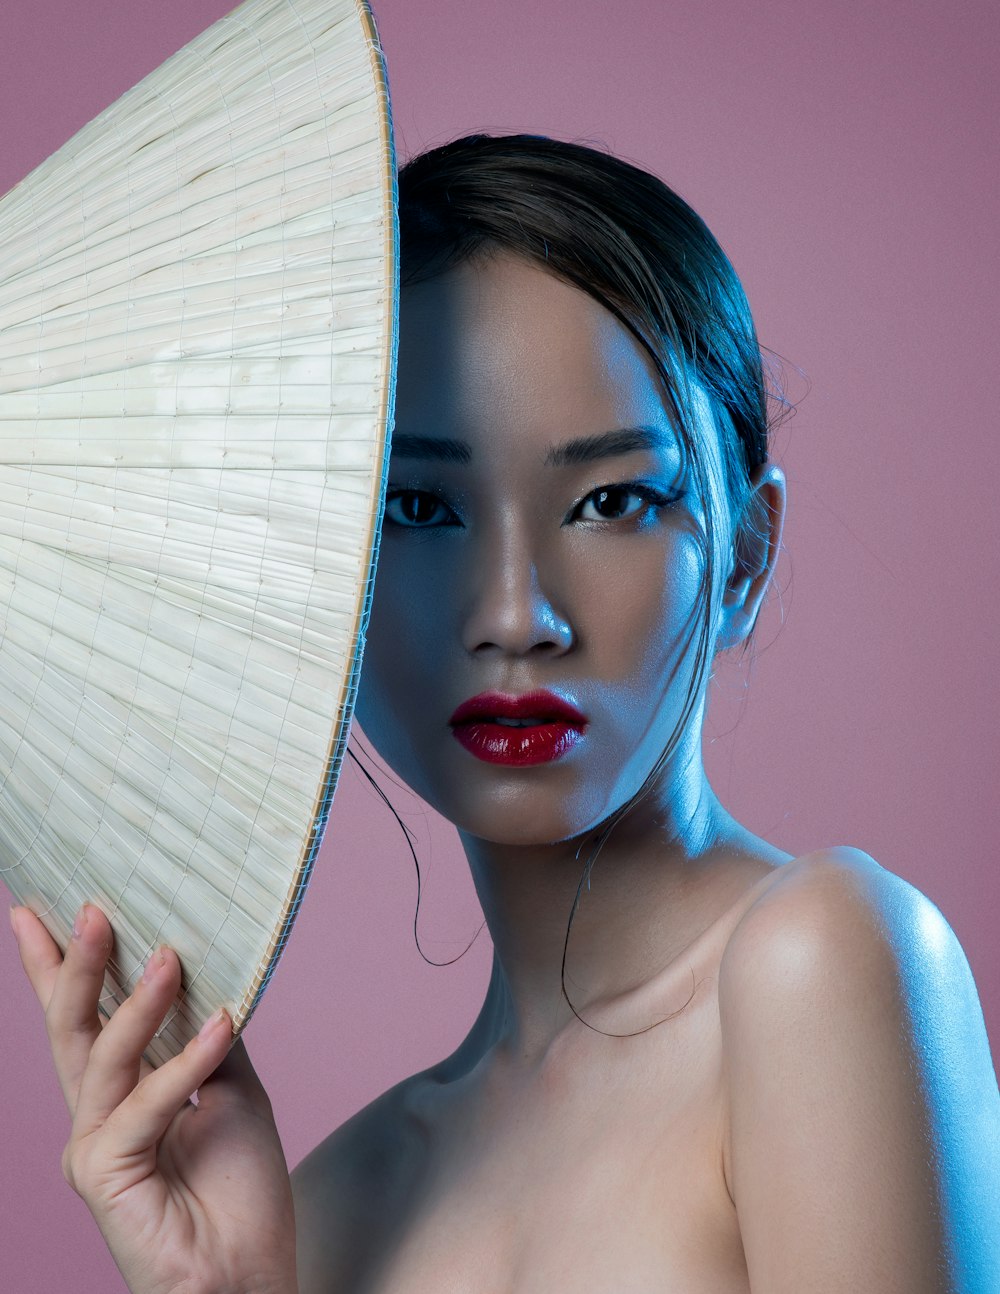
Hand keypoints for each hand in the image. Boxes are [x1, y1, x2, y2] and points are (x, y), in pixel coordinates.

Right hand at [10, 902, 297, 1293]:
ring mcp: (93, 1145)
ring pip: (102, 1056)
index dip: (57, 964)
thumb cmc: (239, 1190)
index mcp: (121, 1092)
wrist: (248, 1275)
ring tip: (168, 954)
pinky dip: (184, 1063)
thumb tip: (206, 974)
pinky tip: (221, 1026)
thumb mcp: (233, 1090)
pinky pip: (145, 1104)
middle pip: (74, 1026)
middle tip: (92, 906)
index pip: (84, 1017)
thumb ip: (206, 1038)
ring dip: (139, 1000)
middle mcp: (96, 1115)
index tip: (38, 906)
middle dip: (78, 962)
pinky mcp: (105, 1174)